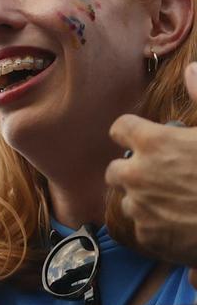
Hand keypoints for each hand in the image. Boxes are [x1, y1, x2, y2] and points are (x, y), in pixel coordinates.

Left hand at [107, 62, 196, 286]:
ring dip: (144, 200)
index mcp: (154, 143)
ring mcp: (139, 207)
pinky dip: (156, 227)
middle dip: (131, 171)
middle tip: (160, 175)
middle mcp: (137, 174)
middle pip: (115, 170)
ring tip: (175, 202)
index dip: (131, 132)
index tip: (142, 137)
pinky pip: (142, 229)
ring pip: (128, 201)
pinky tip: (180, 224)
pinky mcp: (147, 236)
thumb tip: (192, 68)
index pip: (120, 128)